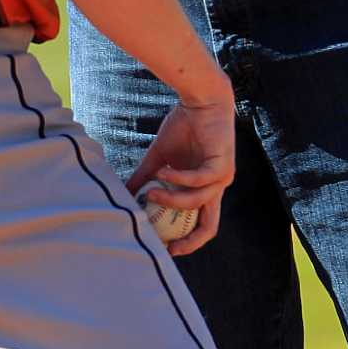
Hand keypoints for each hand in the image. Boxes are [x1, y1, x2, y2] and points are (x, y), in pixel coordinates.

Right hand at [124, 87, 234, 256]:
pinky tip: (163, 171)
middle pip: (209, 227)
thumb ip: (145, 177)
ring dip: (171, 200)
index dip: (185, 241)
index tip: (163, 248)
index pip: (200, 225)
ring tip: (150, 191)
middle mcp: (216, 188)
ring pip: (197, 203)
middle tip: (167, 246)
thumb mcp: (159, 158)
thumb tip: (124, 195)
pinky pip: (199, 181)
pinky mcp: (222, 164)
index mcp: (204, 190)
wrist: (201, 100)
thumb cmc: (182, 127)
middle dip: (189, 241)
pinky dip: (178, 179)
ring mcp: (222, 177)